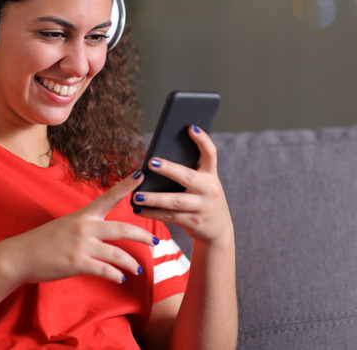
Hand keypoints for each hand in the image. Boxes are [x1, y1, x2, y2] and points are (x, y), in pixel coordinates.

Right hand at [1, 171, 158, 284]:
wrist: (20, 256)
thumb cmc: (44, 241)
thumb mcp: (66, 225)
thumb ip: (87, 225)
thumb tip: (105, 230)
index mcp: (83, 215)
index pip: (108, 197)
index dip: (126, 185)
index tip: (141, 173)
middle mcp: (85, 227)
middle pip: (123, 229)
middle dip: (143, 236)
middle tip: (156, 242)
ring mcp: (81, 245)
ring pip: (117, 253)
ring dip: (131, 263)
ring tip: (138, 269)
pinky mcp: (76, 263)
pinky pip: (105, 270)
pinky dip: (116, 275)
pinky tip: (120, 278)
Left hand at [132, 125, 232, 242]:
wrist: (219, 230)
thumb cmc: (204, 198)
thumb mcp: (204, 183)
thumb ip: (190, 170)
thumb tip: (158, 157)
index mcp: (211, 175)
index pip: (210, 153)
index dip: (202, 140)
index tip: (191, 127)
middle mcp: (209, 189)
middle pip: (187, 177)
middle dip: (169, 169)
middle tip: (151, 162)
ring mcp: (202, 207)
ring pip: (175, 202)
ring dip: (154, 199)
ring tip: (136, 196)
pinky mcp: (193, 222)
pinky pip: (170, 217)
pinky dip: (152, 213)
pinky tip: (138, 209)